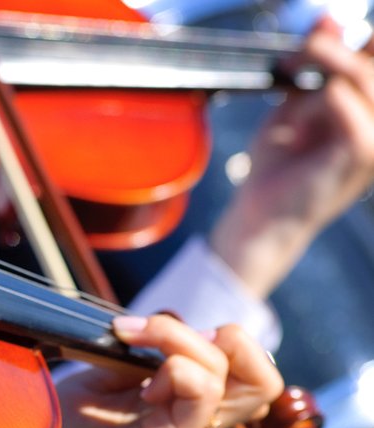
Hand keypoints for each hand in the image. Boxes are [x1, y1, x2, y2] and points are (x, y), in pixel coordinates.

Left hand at [18, 314, 282, 427]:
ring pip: (247, 379)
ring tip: (143, 361)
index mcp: (184, 402)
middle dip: (222, 335)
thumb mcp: (102, 376)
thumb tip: (164, 323)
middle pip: (261, 373)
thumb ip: (138, 353)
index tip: (139, 331)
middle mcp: (197, 420)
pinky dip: (177, 369)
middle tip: (159, 339)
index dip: (202, 332)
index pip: (240, 361)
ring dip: (186, 345)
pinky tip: (143, 388)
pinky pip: (205, 392)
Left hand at [211, 18, 373, 297]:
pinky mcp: (358, 161)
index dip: (356, 42)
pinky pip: (359, 123)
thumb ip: (312, 67)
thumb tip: (329, 18)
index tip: (320, 29)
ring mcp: (372, 143)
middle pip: (373, 68)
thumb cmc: (277, 166)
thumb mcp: (292, 107)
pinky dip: (329, 105)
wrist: (259, 213)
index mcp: (365, 110)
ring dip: (326, 71)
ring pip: (367, 85)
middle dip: (331, 49)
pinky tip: (308, 108)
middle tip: (296, 56)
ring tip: (294, 79)